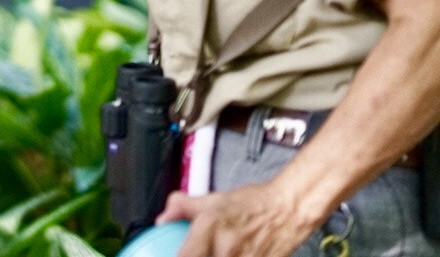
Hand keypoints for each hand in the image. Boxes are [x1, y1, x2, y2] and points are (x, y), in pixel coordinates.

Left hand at [161, 184, 320, 256]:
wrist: (289, 209)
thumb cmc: (251, 204)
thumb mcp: (212, 199)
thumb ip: (182, 207)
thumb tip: (162, 219)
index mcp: (210, 227)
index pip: (184, 256)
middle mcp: (226, 248)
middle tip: (192, 255)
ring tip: (212, 254)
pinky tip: (226, 256)